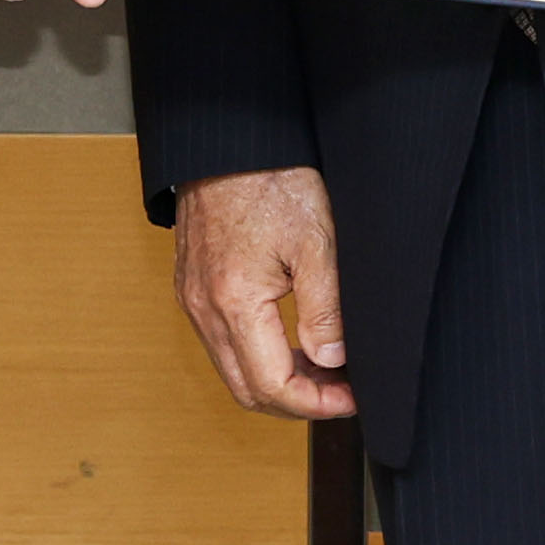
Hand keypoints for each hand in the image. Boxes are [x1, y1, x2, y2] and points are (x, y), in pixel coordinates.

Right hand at [172, 165, 352, 421]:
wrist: (230, 139)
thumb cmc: (272, 178)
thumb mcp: (317, 241)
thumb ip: (325, 309)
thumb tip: (334, 362)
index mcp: (234, 301)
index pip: (272, 386)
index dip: (317, 404)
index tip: (352, 397)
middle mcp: (203, 308)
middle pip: (246, 391)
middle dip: (297, 403)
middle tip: (342, 393)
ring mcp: (192, 298)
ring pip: (233, 370)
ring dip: (277, 381)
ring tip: (325, 369)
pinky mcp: (192, 286)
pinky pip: (222, 343)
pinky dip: (257, 357)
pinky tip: (293, 342)